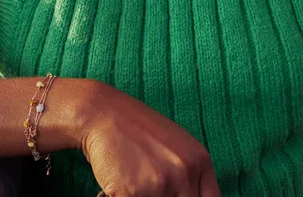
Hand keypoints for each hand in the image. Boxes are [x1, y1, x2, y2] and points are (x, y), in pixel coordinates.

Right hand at [74, 82, 220, 196]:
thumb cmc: (138, 129)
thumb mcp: (177, 146)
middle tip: (151, 188)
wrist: (102, 113)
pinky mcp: (133, 192)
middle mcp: (185, 172)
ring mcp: (160, 183)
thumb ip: (190, 174)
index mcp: (200, 161)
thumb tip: (192, 195)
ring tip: (135, 184)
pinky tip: (119, 185)